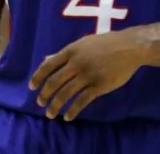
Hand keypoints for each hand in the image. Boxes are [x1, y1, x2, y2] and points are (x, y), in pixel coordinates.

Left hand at [28, 30, 143, 120]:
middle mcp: (76, 63)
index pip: (48, 66)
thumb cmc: (105, 44)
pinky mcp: (99, 86)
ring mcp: (87, 75)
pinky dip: (73, 110)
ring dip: (55, 105)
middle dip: (44, 94)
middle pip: (54, 82)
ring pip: (66, 93)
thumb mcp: (82, 44)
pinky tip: (68, 116)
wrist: (129, 47)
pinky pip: (82, 101)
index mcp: (70, 51)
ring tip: (50, 114)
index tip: (31, 87)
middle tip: (40, 103)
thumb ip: (65, 54)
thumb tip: (46, 59)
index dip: (37, 77)